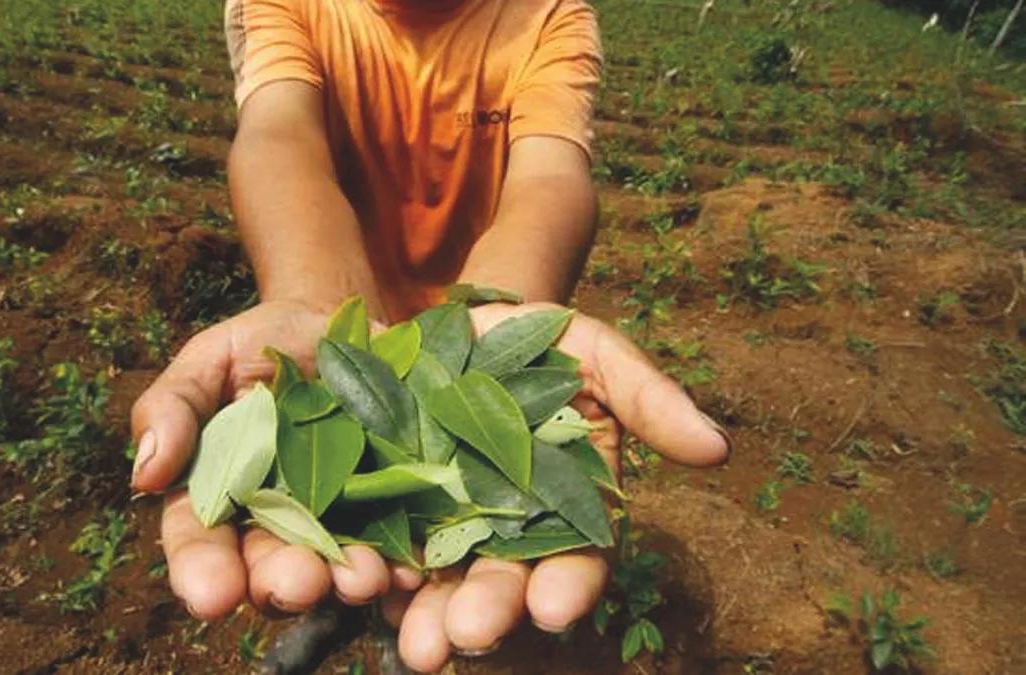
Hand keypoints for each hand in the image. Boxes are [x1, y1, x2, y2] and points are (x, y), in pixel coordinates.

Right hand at [130, 300, 421, 618]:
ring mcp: (338, 519)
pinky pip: (399, 542)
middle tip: (298, 584)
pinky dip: (403, 560)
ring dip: (346, 580)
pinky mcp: (394, 506)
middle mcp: (276, 522)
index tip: (212, 594)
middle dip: (284, 582)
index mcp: (219, 496)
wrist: (341, 325)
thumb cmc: (261, 346)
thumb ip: (173, 408)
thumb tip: (145, 473)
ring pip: (336, 566)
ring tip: (360, 578)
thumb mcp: (209, 360)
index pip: (201, 542)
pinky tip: (409, 566)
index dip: (203, 571)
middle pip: (271, 568)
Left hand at [388, 302, 729, 671]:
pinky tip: (354, 587)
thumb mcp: (591, 350)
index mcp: (560, 507)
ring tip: (414, 645)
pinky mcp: (375, 511)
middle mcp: (498, 532)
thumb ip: (648, 397)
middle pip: (498, 583)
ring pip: (432, 584)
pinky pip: (370, 550)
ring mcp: (433, 526)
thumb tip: (718, 448)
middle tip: (464, 637)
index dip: (569, 584)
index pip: (575, 558)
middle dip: (485, 611)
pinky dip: (365, 573)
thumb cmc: (531, 339)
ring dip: (424, 617)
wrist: (441, 321)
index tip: (554, 609)